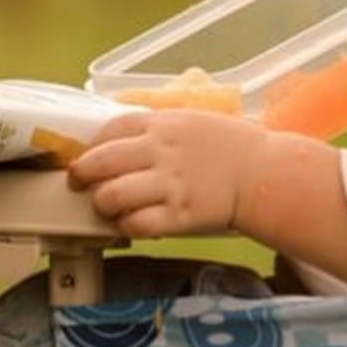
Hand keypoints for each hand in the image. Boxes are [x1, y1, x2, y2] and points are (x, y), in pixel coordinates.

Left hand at [68, 109, 267, 238]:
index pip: (109, 129)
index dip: (91, 145)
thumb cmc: (232, 147)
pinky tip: (131, 222)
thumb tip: (123, 136)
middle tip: (81, 184)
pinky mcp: (180, 216)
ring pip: (111, 196)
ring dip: (102, 203)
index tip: (87, 156)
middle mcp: (161, 152)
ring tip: (108, 206)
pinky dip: (126, 225)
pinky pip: (136, 224)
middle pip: (100, 162)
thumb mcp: (193, 120)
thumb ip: (158, 126)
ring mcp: (170, 185)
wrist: (265, 175)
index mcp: (163, 124)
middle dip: (82, 175)